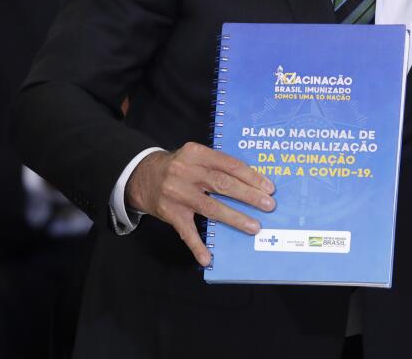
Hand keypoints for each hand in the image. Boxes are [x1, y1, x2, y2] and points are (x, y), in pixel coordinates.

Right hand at [125, 142, 275, 265]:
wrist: (142, 176)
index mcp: (196, 153)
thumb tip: (252, 183)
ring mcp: (176, 193)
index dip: (251, 177)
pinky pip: (186, 232)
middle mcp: (185, 172)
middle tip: (268, 205)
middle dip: (249, 196)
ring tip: (253, 226)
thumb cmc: (180, 167)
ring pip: (210, 208)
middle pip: (223, 185)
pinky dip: (197, 246)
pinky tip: (208, 257)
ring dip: (234, 218)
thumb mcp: (196, 157)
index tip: (268, 188)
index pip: (229, 165)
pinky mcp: (169, 213)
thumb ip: (218, 165)